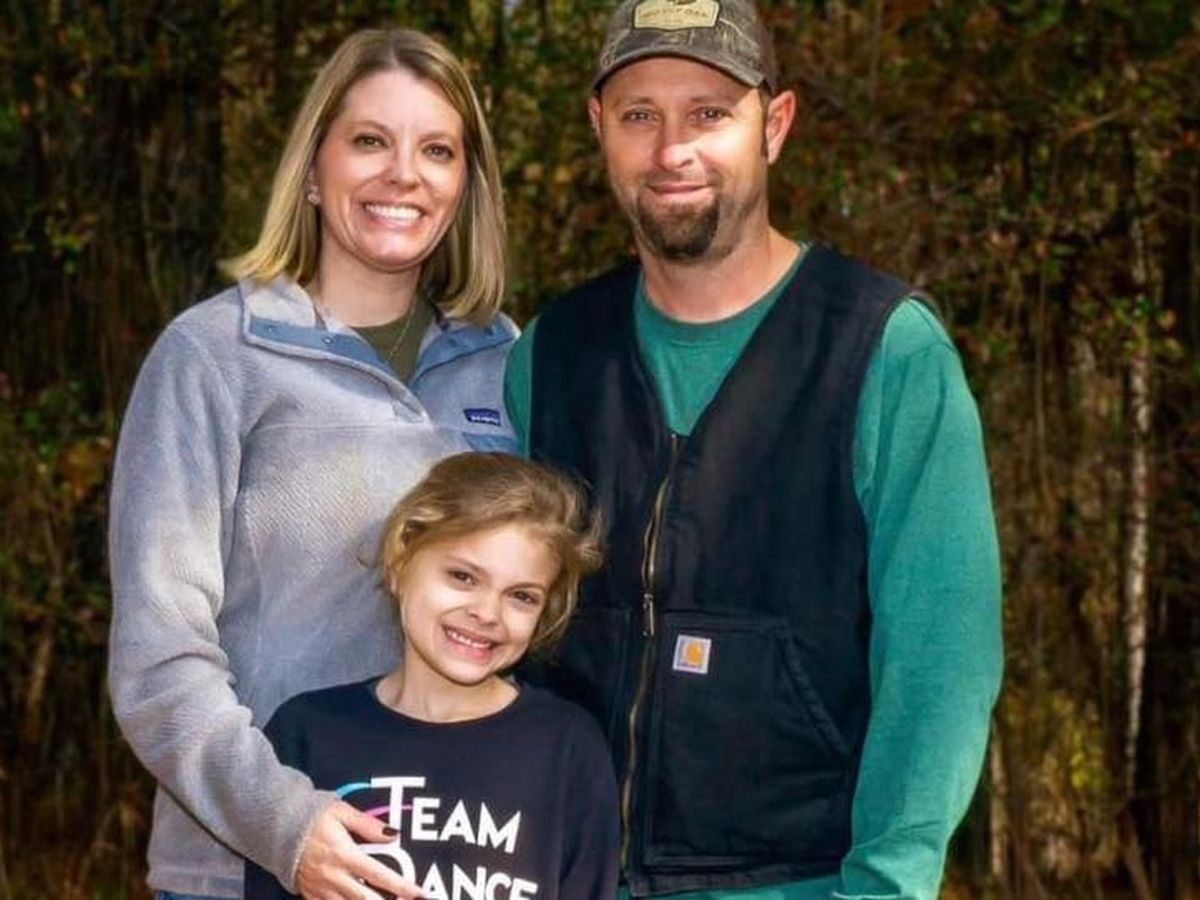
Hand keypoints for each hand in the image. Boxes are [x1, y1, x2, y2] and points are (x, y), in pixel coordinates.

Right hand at [295, 800, 423, 898]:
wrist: (276, 827)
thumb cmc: (312, 816)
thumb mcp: (341, 812)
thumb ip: (368, 825)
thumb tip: (393, 834)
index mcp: (344, 854)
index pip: (379, 875)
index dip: (402, 887)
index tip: (420, 894)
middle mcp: (334, 876)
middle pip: (367, 899)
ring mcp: (321, 889)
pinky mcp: (310, 895)